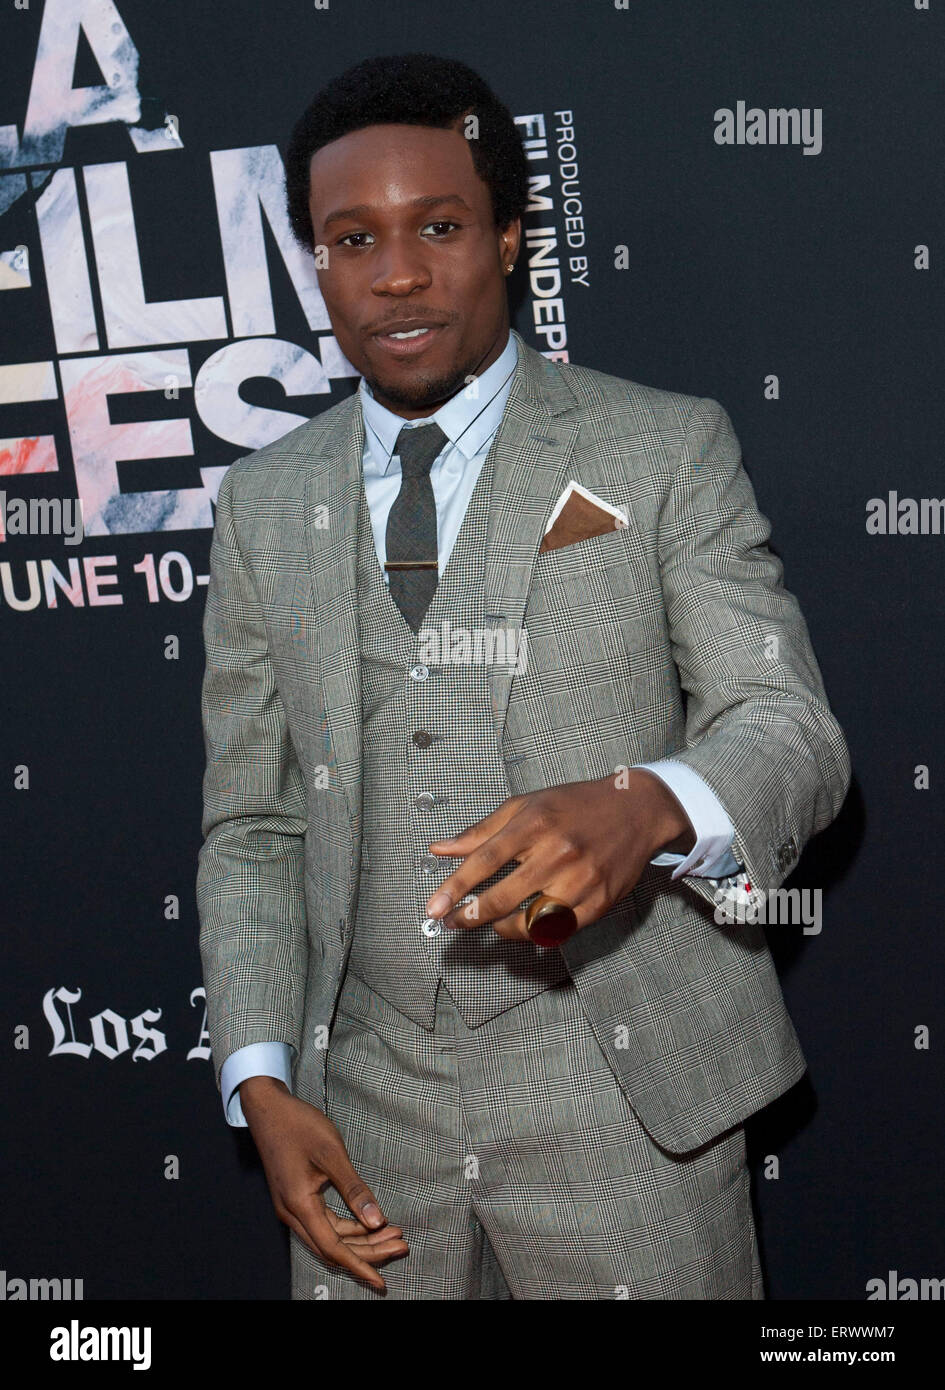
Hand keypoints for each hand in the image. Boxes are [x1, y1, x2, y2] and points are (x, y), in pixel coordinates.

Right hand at [239, 1077, 407, 1291]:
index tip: (381, 1281)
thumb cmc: (298, 1126)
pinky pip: (324, 1224)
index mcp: (299, 1205)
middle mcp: (293, 1214)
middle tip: (402, 1246)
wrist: (267, 1109)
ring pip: (330, 1237)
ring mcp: (292, 1208)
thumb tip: (376, 1220)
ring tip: (393, 1233)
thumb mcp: (331, 1154)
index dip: (360, 1266)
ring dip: (361, 1240)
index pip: (333, 1248)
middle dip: (369, 1252)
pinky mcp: (296, 1199)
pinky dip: (348, 1226)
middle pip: (333, 1248)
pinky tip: (368, 1221)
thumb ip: (354, 1189)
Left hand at [424, 770, 693, 941]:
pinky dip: (537, 933)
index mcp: (535, 824)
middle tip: (453, 923)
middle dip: (471, 917)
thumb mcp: (525, 805)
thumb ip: (481, 831)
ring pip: (531, 922)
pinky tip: (526, 926)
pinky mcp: (599, 902)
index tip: (434, 907)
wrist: (635, 809)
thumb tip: (439, 849)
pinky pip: (559, 930)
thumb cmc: (574, 805)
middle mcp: (558, 853)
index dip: (455, 887)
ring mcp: (581, 881)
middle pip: (504, 897)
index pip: (485, 861)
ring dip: (504, 928)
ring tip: (493, 922)